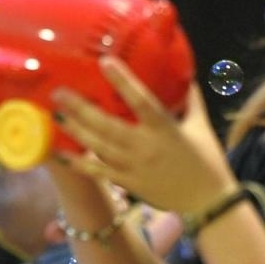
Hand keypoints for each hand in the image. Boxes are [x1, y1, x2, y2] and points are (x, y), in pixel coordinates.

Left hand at [51, 60, 232, 212]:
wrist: (208, 201)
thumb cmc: (207, 160)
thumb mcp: (200, 125)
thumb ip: (190, 98)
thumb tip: (185, 73)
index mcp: (165, 128)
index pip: (140, 100)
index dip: (122, 81)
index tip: (104, 62)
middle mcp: (145, 146)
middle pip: (107, 125)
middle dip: (81, 108)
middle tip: (58, 93)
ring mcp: (134, 167)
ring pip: (98, 147)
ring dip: (75, 131)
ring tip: (55, 116)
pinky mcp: (128, 183)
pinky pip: (98, 172)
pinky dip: (78, 164)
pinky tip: (60, 154)